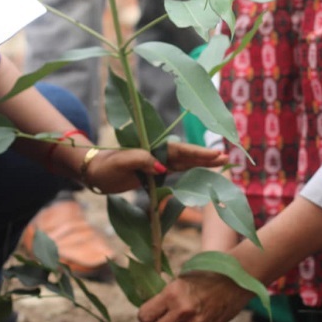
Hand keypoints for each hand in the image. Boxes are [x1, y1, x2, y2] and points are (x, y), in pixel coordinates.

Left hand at [81, 143, 223, 194]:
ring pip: (186, 162)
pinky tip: (204, 169)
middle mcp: (158, 153)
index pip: (179, 151)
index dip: (196, 153)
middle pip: (187, 155)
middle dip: (206, 156)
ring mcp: (158, 162)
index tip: (213, 155)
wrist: (94, 172)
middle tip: (226, 157)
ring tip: (222, 162)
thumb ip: (141, 160)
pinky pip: (178, 169)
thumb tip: (163, 168)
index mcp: (152, 148)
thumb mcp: (120, 162)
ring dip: (203, 162)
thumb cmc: (105, 166)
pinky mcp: (155, 172)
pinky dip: (192, 169)